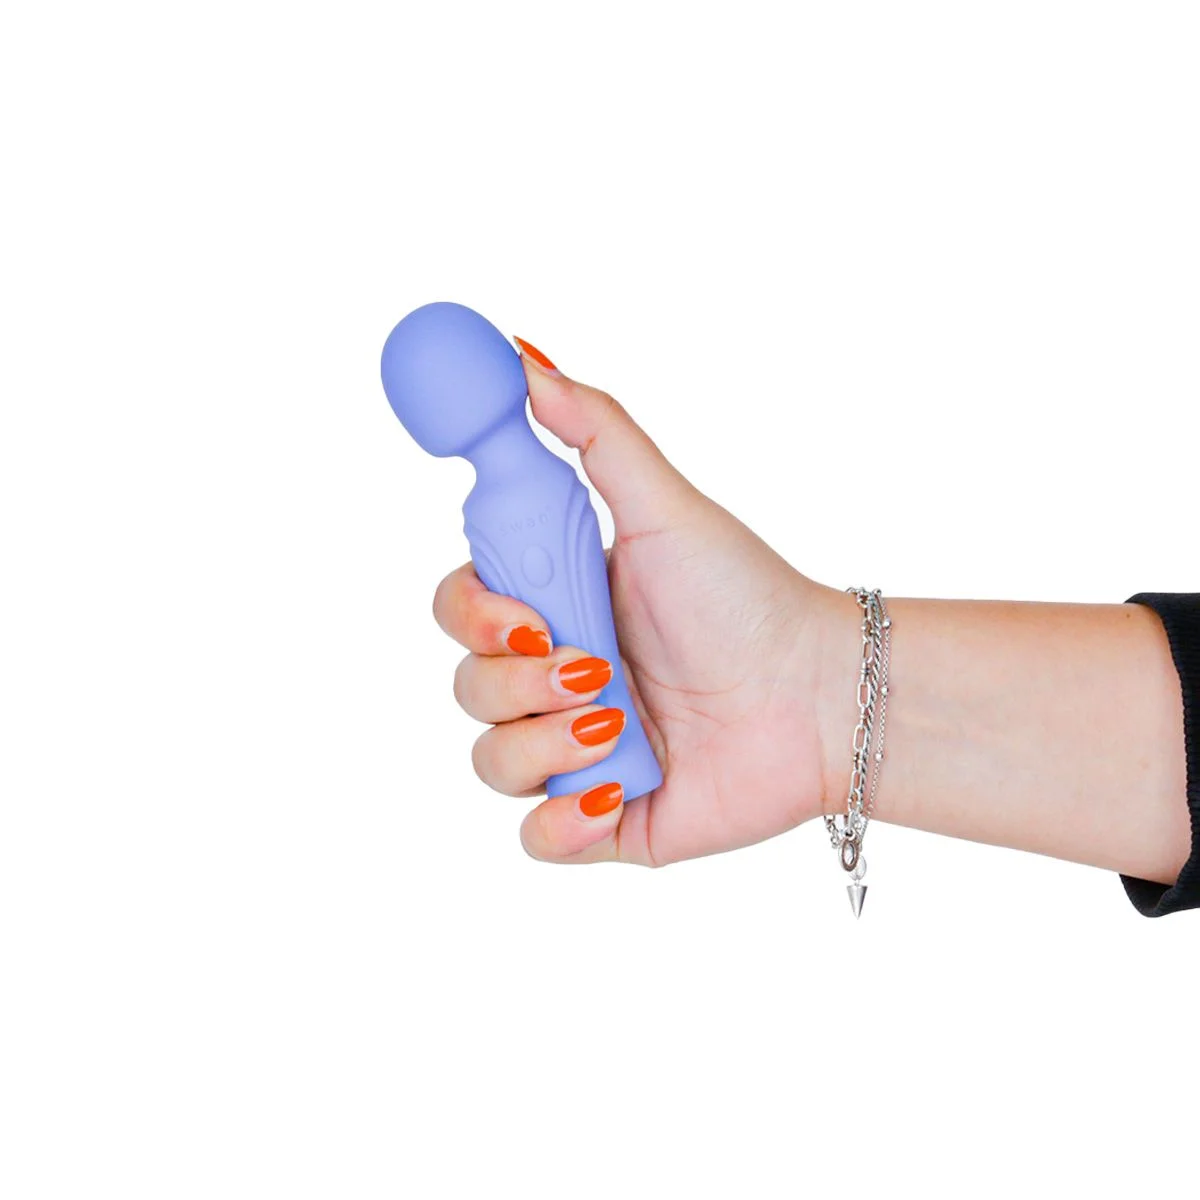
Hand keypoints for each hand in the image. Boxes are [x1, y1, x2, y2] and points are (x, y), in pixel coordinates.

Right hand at [433, 342, 848, 865]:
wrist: (821, 696)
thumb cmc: (745, 598)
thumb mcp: (666, 507)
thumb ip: (595, 433)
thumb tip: (524, 357)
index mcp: (554, 605)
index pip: (460, 610)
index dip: (473, 614)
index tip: (527, 610)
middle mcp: (552, 678)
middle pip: (467, 686)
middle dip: (520, 679)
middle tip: (592, 665)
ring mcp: (572, 752)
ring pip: (491, 762)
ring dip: (546, 744)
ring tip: (622, 722)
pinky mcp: (602, 818)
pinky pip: (537, 840)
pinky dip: (565, 822)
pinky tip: (620, 790)